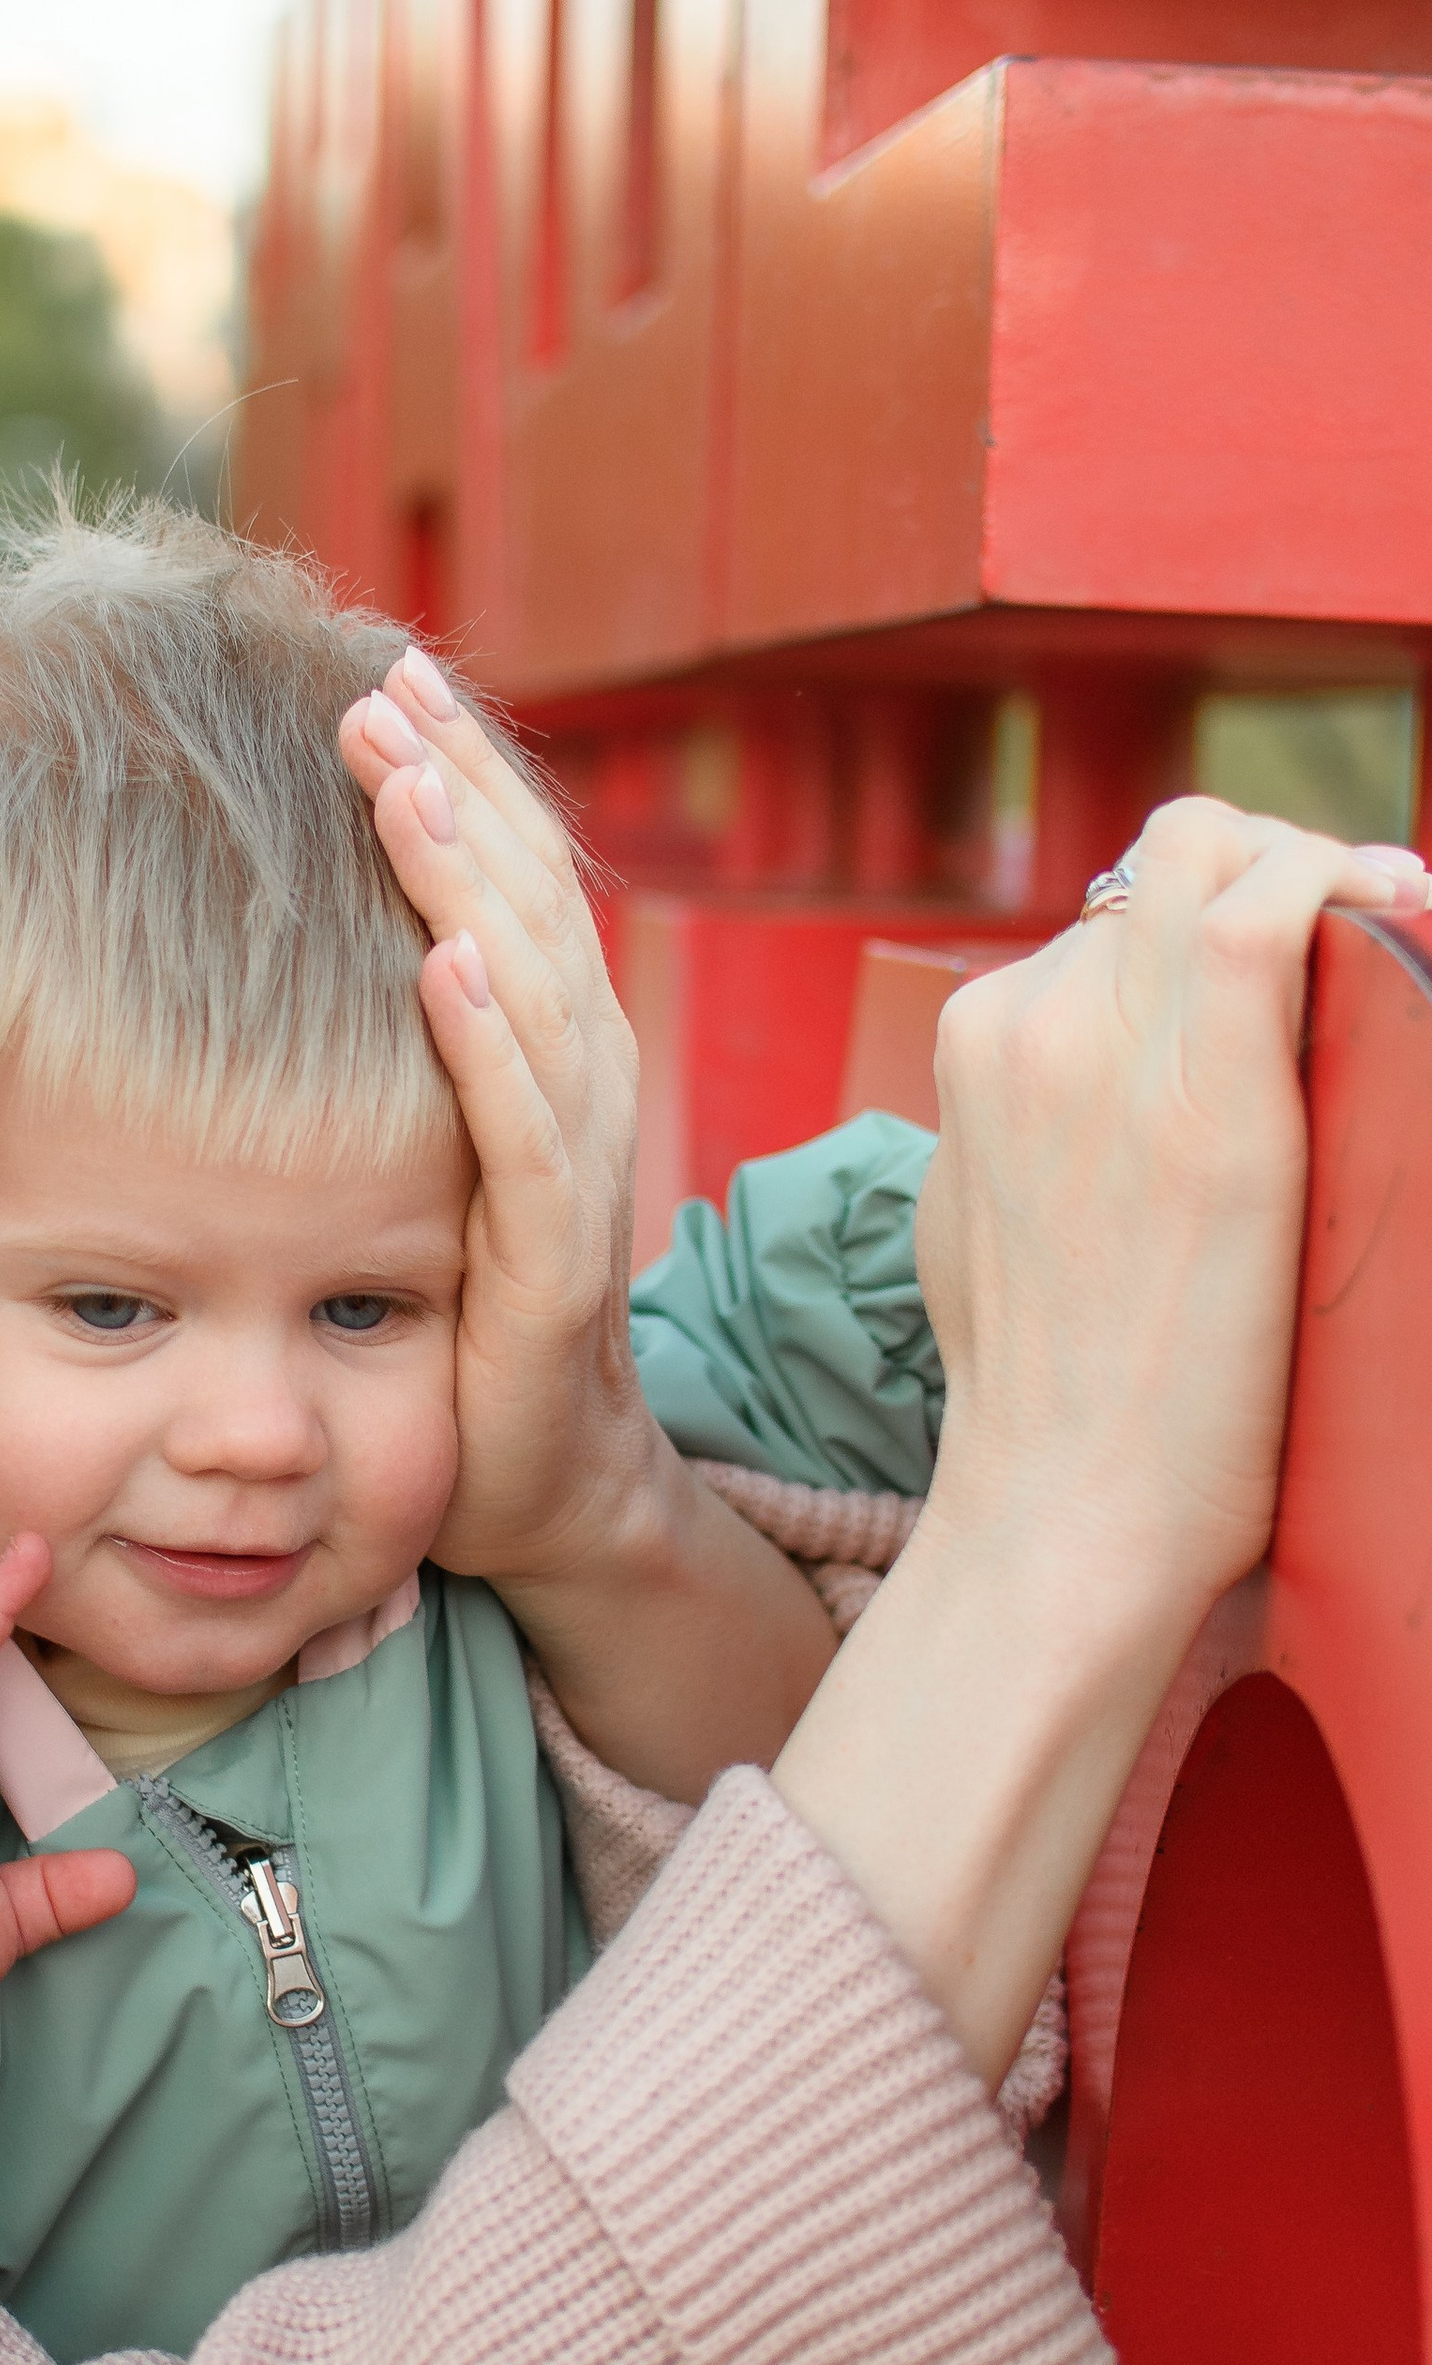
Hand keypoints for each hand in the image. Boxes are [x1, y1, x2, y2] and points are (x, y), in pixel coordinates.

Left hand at [338, 651, 834, 1794]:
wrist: (541, 1493)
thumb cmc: (454, 1327)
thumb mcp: (408, 1164)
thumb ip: (374, 1063)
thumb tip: (260, 950)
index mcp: (542, 1061)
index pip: (508, 884)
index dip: (460, 774)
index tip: (384, 671)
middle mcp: (579, 1097)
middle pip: (529, 906)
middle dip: (457, 787)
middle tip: (378, 683)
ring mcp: (574, 1180)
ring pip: (534, 996)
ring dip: (469, 882)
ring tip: (404, 781)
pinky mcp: (552, 1270)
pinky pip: (527, 1142)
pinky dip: (491, 1049)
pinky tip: (441, 968)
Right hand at [779, 796, 1429, 2087]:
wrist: (1064, 1516)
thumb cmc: (1052, 1416)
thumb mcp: (989, 1236)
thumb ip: (1033, 1139)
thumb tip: (1098, 1113)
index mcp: (975, 1054)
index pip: (1109, 922)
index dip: (1209, 931)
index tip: (1290, 974)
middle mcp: (1028, 1022)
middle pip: (1164, 857)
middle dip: (1267, 871)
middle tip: (1351, 937)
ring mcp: (1107, 1045)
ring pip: (1219, 848)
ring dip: (1315, 873)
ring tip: (1389, 930)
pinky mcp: (1208, 1092)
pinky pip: (1276, 905)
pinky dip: (1353, 887)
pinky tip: (1407, 918)